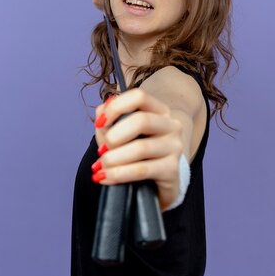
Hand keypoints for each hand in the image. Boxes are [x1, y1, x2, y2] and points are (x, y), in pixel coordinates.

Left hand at [92, 88, 184, 210]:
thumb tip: (101, 113)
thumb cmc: (137, 152)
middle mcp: (171, 125)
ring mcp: (175, 147)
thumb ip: (108, 120)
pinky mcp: (172, 170)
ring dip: (113, 159)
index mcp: (159, 110)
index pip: (139, 97)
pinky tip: (106, 177)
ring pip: (141, 148)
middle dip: (114, 136)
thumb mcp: (119, 133)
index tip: (99, 123)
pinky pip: (142, 170)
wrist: (160, 179)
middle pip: (141, 121)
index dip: (116, 107)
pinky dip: (119, 174)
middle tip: (102, 150)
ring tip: (101, 167)